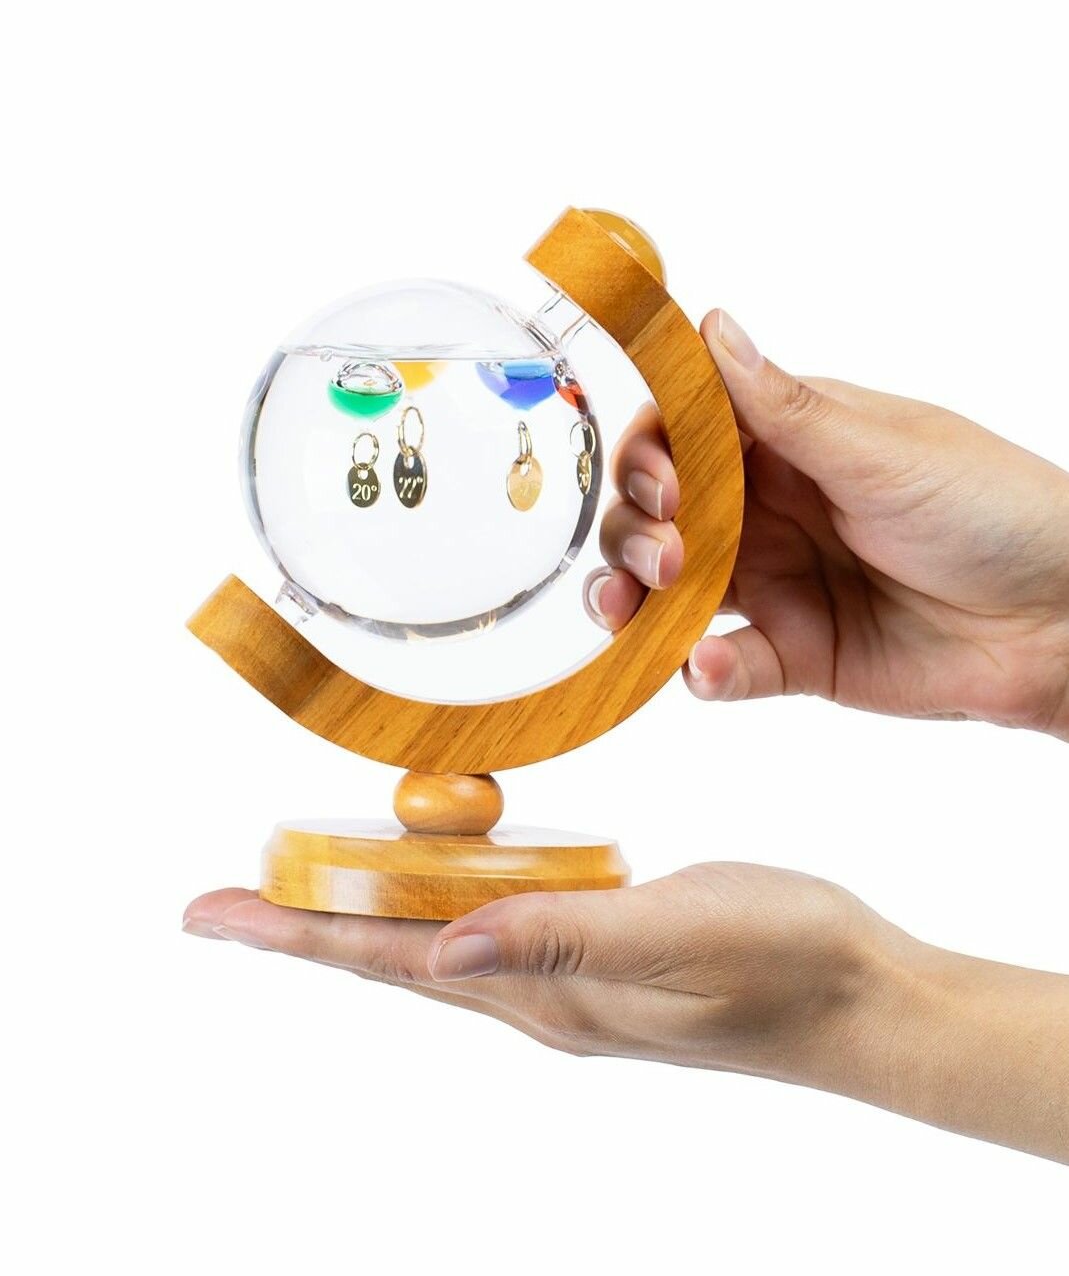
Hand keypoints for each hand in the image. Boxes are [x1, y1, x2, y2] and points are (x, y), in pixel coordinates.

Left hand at [184, 868, 1068, 1161]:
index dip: (295, 933)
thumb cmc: (785, 960)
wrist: (862, 997)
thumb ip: (561, 940)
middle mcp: (539, 994)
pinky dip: (440, 898)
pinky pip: (495, 925)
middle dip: (303, 925)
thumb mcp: (678, 935)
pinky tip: (436, 879)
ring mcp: (569, 979)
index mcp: (545, 992)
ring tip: (304, 881)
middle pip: (394, 956)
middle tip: (228, 899)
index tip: (210, 914)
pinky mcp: (600, 951)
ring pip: (438, 941)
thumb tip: (441, 955)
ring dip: (363, 912)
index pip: (391, 959)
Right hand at [585, 309, 1068, 739]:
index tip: (662, 484)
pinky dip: (702, 668)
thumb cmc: (992, 508)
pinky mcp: (794, 653)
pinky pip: (724, 663)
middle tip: (664, 554)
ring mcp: (779, 581)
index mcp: (787, 441)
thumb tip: (709, 326)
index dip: (652, 454)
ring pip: (672, 588)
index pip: (684, 434)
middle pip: (659, 513)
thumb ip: (784, 409)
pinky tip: (706, 666)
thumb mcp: (881, 451)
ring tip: (636, 610)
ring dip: (637, 597)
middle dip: (635, 530)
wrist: (1064, 620)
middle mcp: (770, 507)